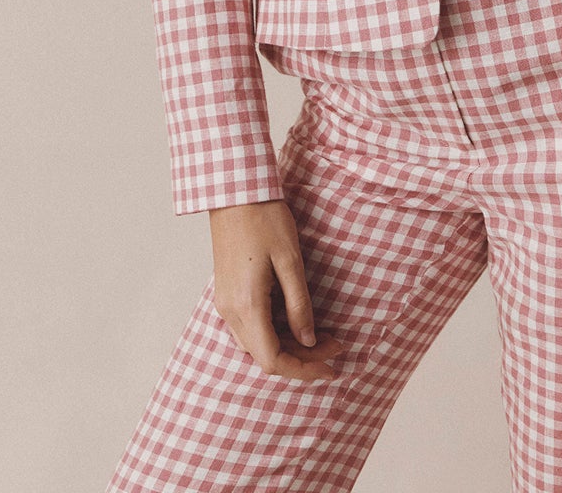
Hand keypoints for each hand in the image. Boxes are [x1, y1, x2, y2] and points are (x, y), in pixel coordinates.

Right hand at [209, 199, 345, 383]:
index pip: (273, 360)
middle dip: (303, 358)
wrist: (234, 192)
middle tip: (335, 346)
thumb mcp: (290, 260)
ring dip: (290, 346)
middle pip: (266, 356)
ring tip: (323, 336)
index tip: (330, 367)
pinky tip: (297, 322)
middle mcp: (230, 312)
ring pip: (258, 344)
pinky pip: (251, 328)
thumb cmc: (264, 219)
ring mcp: (225, 304)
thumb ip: (298, 304)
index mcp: (247, 306)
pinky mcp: (227, 294)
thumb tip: (308, 340)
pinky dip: (275, 333)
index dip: (303, 370)